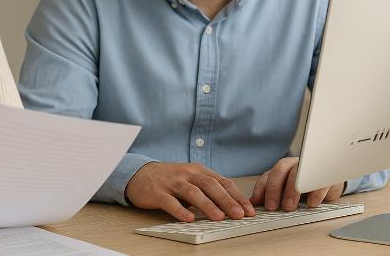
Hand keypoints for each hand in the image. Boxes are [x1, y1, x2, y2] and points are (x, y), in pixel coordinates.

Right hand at [125, 162, 255, 221]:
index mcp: (198, 170)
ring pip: (193, 193)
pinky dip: (180, 211)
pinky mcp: (157, 192)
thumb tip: (233, 205)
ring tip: (219, 218)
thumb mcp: (191, 179)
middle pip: (210, 186)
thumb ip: (208, 188)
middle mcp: (187, 174)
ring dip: (208, 205)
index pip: (222, 182)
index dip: (237, 196)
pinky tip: (189, 219)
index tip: (249, 210)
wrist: (139, 174)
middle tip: (240, 215)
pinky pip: (170, 202)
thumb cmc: (170, 179)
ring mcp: (172, 182)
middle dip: (227, 201)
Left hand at [250, 157, 343, 211]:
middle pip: (279, 172)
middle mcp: (293, 165)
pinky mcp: (326, 175)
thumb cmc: (305, 185)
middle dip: (274, 190)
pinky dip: (315, 193)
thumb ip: (271, 194)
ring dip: (292, 191)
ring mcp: (310, 167)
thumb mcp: (287, 189)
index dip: (261, 190)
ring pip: (298, 175)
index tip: (258, 204)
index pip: (267, 176)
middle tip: (272, 206)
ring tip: (289, 206)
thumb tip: (253, 204)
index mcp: (282, 168)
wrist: (329, 178)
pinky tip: (311, 203)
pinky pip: (320, 181)